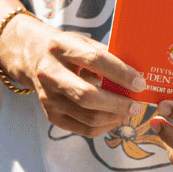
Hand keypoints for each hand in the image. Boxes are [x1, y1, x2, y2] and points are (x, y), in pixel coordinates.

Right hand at [0, 15, 144, 136]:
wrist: (31, 57)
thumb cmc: (65, 49)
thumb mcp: (82, 42)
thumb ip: (106, 56)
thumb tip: (137, 77)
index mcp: (61, 48)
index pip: (94, 60)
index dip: (120, 73)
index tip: (140, 83)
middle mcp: (50, 74)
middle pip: (87, 96)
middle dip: (118, 104)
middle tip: (137, 106)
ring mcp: (48, 97)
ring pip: (87, 117)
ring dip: (114, 117)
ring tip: (129, 112)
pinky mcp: (51, 115)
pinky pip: (83, 129)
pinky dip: (104, 126)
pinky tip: (114, 118)